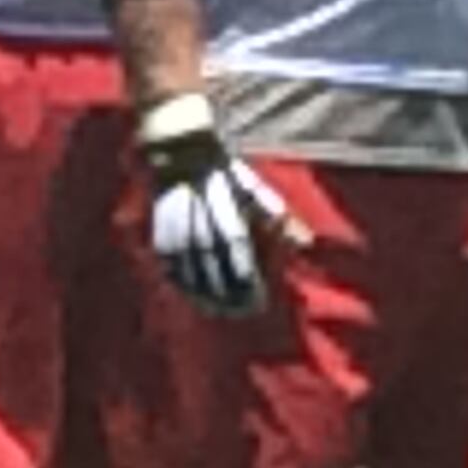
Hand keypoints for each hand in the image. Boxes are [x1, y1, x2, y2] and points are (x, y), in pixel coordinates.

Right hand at [145, 128, 300, 317]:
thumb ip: (278, 217)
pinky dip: (182, 284)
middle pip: (215, 272)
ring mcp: (178, 233)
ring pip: (192, 274)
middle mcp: (201, 229)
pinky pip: (171, 267)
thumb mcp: (255, 190)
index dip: (248, 283)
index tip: (257, 302)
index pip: (240, 260)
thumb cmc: (226, 173)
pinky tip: (191, 297)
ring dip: (204, 295)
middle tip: (239, 313)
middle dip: (228, 295)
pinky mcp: (161, 235)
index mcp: (227, 217)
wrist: (182, 153)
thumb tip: (305, 242)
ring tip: (216, 311)